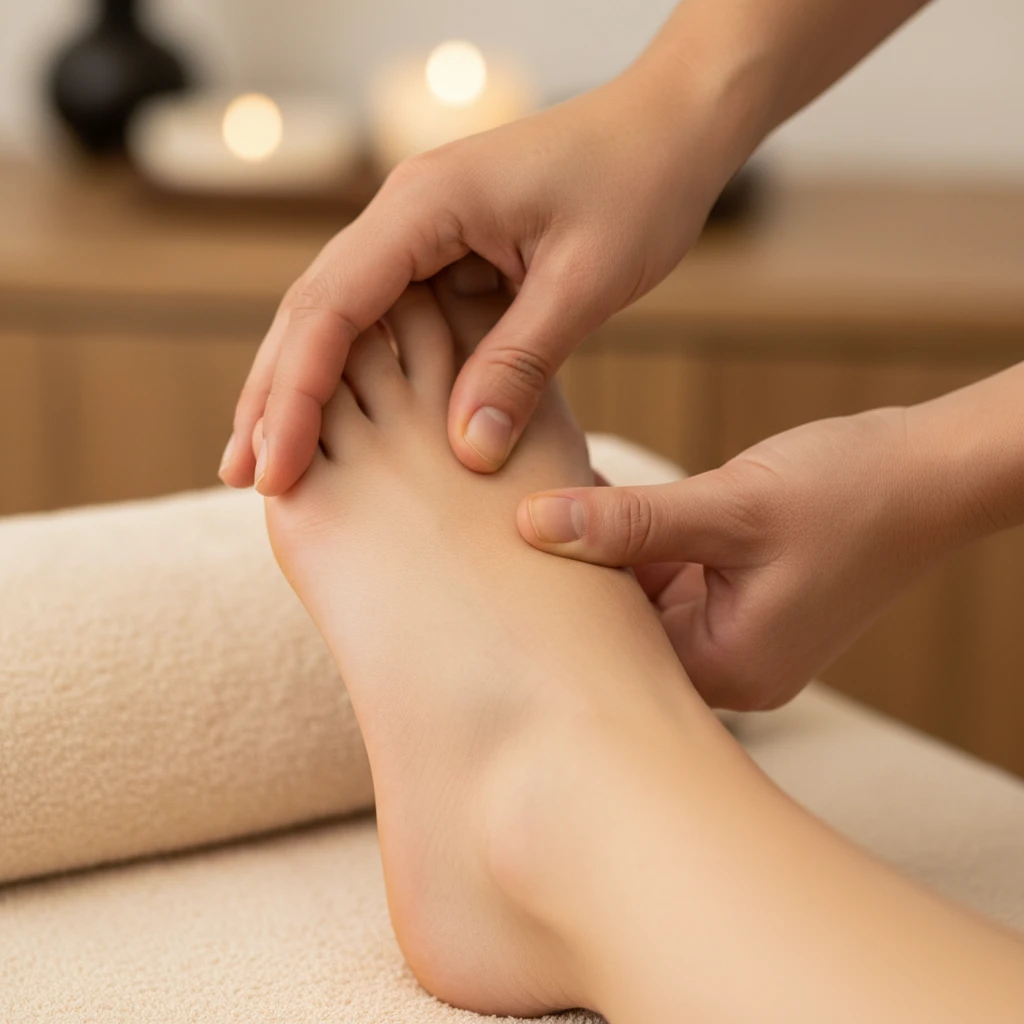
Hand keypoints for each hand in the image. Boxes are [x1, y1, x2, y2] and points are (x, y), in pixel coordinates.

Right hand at [219, 54, 748, 494]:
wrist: (670, 125)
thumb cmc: (639, 183)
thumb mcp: (584, 281)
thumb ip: (520, 363)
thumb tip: (466, 450)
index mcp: (425, 206)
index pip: (330, 309)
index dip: (295, 395)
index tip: (275, 469)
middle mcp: (403, 214)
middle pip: (310, 311)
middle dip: (274, 396)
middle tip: (245, 478)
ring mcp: (419, 231)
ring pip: (337, 317)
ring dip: (301, 386)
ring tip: (270, 460)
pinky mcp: (444, 251)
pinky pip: (384, 317)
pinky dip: (354, 370)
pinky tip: (342, 416)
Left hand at [518, 407, 986, 709]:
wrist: (929, 473)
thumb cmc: (848, 492)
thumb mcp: (728, 506)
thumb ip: (629, 520)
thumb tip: (532, 522)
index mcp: (728, 669)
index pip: (610, 652)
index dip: (551, 600)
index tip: (492, 555)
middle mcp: (728, 667)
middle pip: (620, 628)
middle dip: (571, 572)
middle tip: (503, 524)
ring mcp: (734, 634)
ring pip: (638, 596)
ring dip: (601, 550)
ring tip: (537, 502)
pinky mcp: (737, 601)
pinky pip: (665, 575)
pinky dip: (634, 541)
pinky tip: (590, 498)